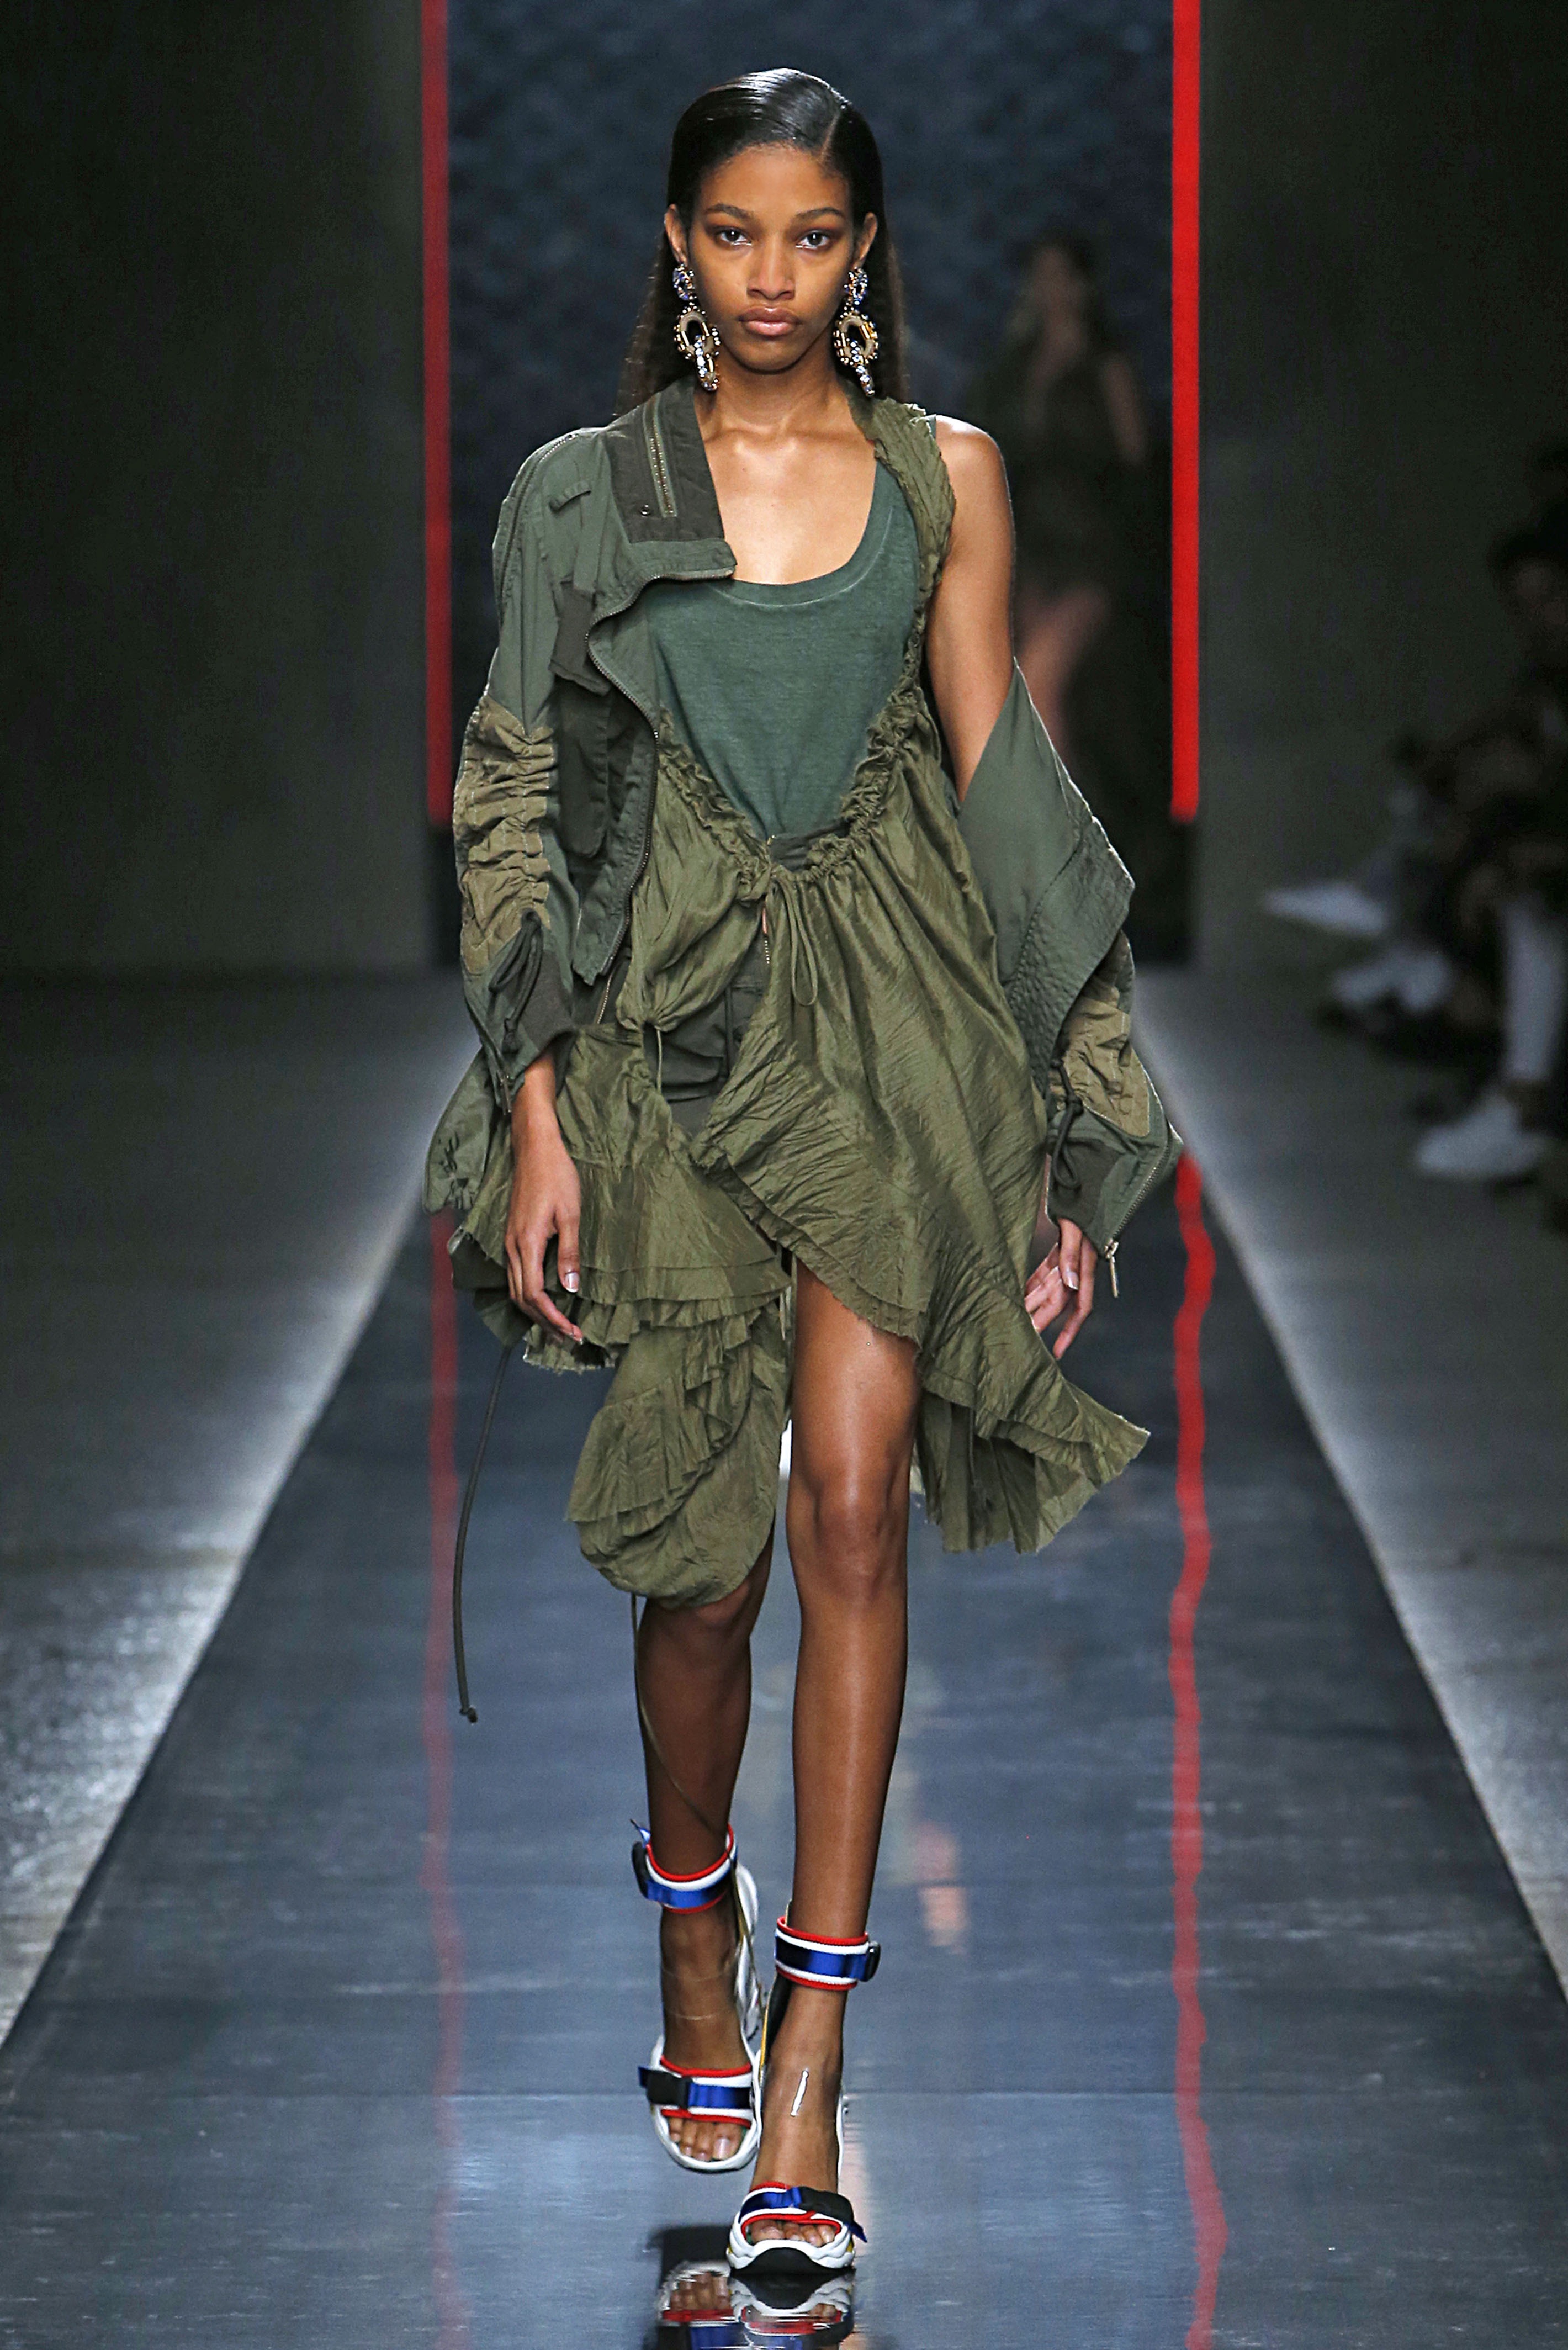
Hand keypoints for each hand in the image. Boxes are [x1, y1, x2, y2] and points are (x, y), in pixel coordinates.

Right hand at [504, 1056, 582, 1344]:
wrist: (534, 1148)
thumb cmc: (556, 1176)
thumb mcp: (570, 1214)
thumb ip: (569, 1253)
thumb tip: (571, 1288)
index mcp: (525, 1244)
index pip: (534, 1295)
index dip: (552, 1318)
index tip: (572, 1332)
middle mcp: (512, 1247)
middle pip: (521, 1299)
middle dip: (544, 1323)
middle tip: (568, 1339)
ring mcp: (509, 1242)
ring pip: (516, 1289)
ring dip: (536, 1312)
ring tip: (558, 1328)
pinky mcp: (512, 1236)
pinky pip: (516, 1276)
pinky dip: (530, 1295)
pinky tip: (546, 1300)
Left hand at [1024, 1216, 1097, 1358]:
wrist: (1089, 1179)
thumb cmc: (1084, 1202)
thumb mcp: (1077, 1227)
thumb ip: (1073, 1254)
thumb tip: (1070, 1282)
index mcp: (1085, 1266)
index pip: (1079, 1307)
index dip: (1069, 1331)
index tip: (1056, 1350)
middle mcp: (1078, 1266)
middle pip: (1059, 1300)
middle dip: (1043, 1319)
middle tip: (1023, 1335)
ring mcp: (1069, 1258)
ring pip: (1050, 1286)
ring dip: (1034, 1301)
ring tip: (1015, 1316)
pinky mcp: (1061, 1248)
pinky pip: (1046, 1270)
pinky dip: (1033, 1281)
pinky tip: (1019, 1291)